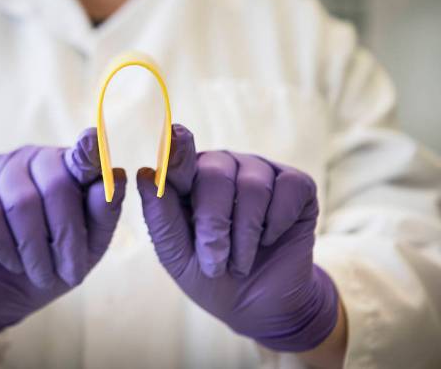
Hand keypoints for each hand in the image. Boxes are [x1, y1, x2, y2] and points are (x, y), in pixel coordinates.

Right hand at [0, 128, 126, 340]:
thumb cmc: (50, 263)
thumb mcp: (86, 247)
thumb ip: (103, 213)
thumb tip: (118, 175)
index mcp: (67, 167)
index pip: (83, 153)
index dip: (89, 152)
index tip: (94, 144)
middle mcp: (32, 159)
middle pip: (55, 184)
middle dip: (67, 236)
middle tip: (71, 275)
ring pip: (21, 202)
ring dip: (36, 249)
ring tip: (41, 275)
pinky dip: (4, 246)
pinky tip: (12, 262)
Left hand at [137, 124, 338, 351]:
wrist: (259, 304)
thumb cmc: (210, 276)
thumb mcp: (177, 255)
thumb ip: (160, 217)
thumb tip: (145, 173)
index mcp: (187, 178)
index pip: (179, 157)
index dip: (177, 152)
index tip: (174, 137)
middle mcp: (223, 166)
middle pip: (216, 174)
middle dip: (213, 223)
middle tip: (214, 263)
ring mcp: (260, 171)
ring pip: (254, 185)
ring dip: (245, 234)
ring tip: (239, 263)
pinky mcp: (296, 184)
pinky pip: (289, 187)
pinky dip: (278, 222)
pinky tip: (269, 240)